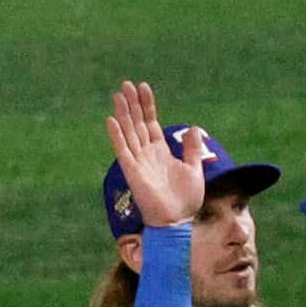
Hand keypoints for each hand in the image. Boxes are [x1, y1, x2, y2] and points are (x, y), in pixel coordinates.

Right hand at [104, 80, 205, 228]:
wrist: (177, 221)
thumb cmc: (185, 199)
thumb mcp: (194, 168)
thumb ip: (191, 148)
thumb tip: (193, 128)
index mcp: (160, 152)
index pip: (151, 123)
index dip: (147, 106)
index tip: (143, 87)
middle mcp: (147, 154)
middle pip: (137, 123)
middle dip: (132, 104)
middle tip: (125, 84)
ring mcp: (138, 162)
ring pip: (129, 132)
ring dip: (123, 114)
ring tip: (118, 95)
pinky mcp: (133, 172)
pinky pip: (123, 151)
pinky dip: (117, 136)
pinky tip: (111, 120)